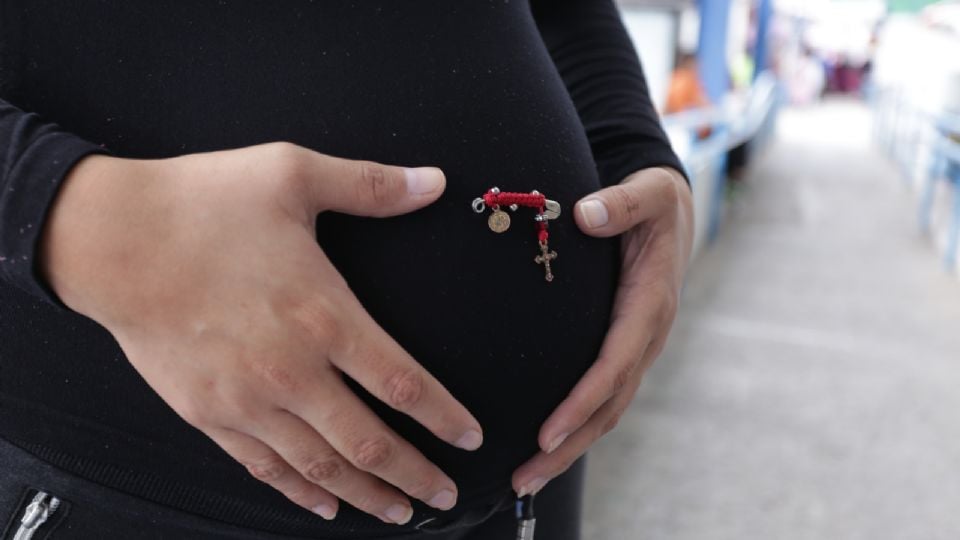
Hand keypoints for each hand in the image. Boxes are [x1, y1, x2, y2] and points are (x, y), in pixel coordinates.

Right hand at [40, 142, 483, 523]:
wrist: (111, 239)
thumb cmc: (201, 205)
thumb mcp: (292, 174)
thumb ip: (371, 186)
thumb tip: (433, 182)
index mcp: (323, 315)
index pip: (403, 383)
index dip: (444, 417)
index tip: (470, 438)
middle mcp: (291, 369)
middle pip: (369, 442)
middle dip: (415, 475)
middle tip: (445, 496)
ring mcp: (247, 399)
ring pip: (320, 466)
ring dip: (366, 494)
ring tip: (399, 513)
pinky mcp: (208, 413)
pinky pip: (264, 467)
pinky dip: (300, 492)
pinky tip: (324, 505)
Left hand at [511, 166, 692, 495]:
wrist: (671, 212)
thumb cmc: (655, 201)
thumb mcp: (649, 192)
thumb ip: (621, 202)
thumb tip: (587, 216)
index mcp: (650, 305)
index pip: (614, 363)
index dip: (582, 401)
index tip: (545, 432)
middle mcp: (646, 337)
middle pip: (608, 406)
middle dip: (567, 446)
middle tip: (522, 479)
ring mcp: (635, 349)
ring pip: (605, 412)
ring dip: (567, 449)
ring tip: (524, 480)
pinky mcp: (621, 350)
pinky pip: (600, 398)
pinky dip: (574, 428)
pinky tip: (542, 447)